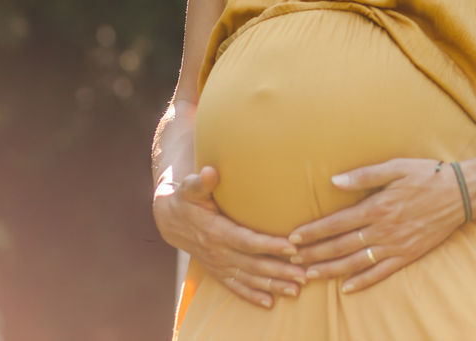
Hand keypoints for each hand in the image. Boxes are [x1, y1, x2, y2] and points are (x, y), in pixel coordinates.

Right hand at [153, 165, 307, 307]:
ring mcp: (218, 264)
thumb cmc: (186, 199)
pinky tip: (271, 303)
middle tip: (304, 274)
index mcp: (216, 231)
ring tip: (296, 290)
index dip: (269, 245)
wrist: (170, 221)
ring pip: (248, 279)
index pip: (246, 241)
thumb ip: (201, 182)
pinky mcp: (218, 271)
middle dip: (279, 270)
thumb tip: (210, 172)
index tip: (292, 247)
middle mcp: (218, 252)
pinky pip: (236, 287)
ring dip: (272, 285)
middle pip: (253, 264)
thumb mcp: (190, 188)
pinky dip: (253, 296)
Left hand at [287, 158, 466, 293]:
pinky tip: (346, 289)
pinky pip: (381, 272)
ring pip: (357, 262)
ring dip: (331, 270)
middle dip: (315, 254)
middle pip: (342, 245)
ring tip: (310, 275)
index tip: (293, 238)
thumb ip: (365, 175)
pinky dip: (363, 282)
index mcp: (378, 206)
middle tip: (292, 260)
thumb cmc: (428, 175)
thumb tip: (334, 181)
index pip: (337, 223)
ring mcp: (396, 245)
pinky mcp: (408, 255)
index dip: (313, 232)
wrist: (462, 193)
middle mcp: (384, 229)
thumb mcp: (396, 167)